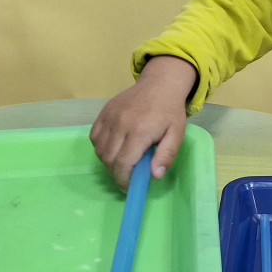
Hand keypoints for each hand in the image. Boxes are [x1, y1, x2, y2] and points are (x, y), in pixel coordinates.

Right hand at [89, 56, 198, 190]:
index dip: (123, 180)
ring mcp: (109, 117)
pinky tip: (114, 147)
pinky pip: (95, 137)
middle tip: (127, 176)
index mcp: (139, 131)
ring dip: (108, 161)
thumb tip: (155, 176)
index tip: (129, 187)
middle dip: (116, 173)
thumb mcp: (177, 135)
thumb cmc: (170, 112)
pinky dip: (101, 147)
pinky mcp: (103, 112)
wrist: (160, 84)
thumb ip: (166, 156)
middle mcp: (120, 124)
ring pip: (99, 150)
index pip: (122, 163)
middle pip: (108, 159)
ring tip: (122, 161)